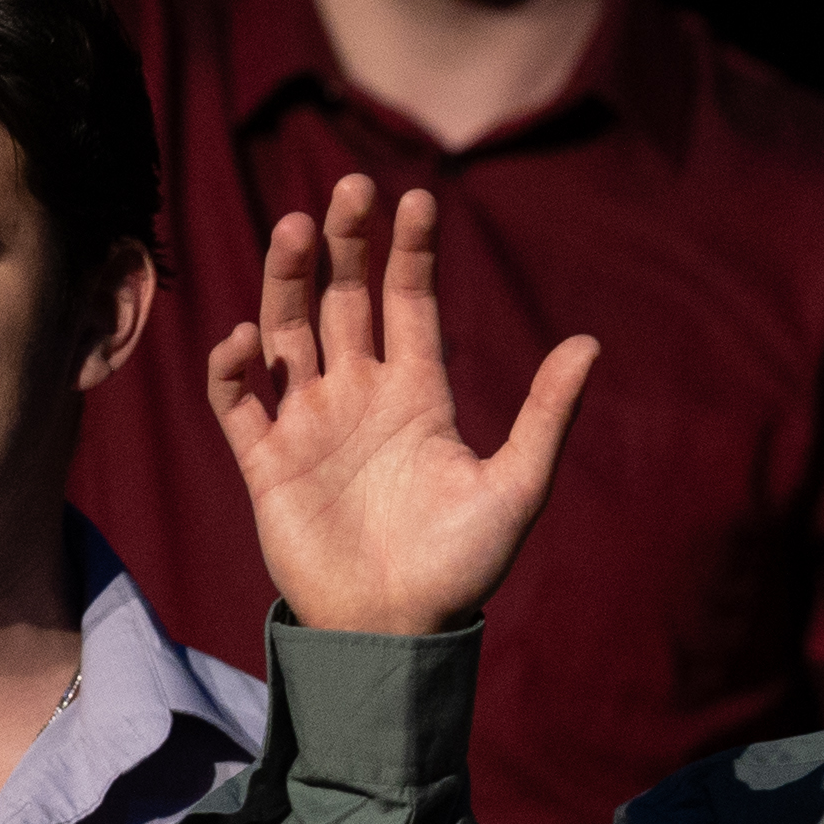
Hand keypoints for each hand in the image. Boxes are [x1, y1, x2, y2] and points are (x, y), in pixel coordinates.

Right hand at [204, 177, 595, 634]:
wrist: (395, 631)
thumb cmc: (460, 565)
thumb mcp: (516, 487)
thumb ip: (546, 416)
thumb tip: (590, 344)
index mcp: (418, 393)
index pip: (408, 302)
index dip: (409, 252)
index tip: (415, 200)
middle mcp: (359, 395)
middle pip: (343, 299)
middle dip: (345, 245)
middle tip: (349, 191)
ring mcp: (309, 424)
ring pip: (286, 331)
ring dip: (287, 281)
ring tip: (296, 230)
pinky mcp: (266, 463)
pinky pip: (238, 402)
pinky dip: (233, 367)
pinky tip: (245, 340)